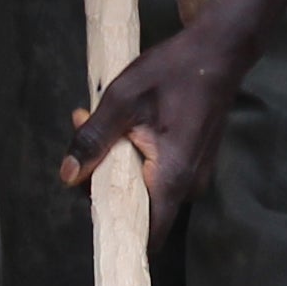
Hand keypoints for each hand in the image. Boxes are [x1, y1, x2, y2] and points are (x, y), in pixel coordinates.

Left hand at [70, 26, 243, 236]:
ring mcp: (195, 175)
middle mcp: (189, 186)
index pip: (145, 234)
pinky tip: (124, 125)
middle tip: (83, 131)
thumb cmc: (172, 72)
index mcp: (172, 177)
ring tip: (97, 121)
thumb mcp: (122, 100)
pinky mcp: (195, 163)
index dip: (113, 226)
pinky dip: (135, 158)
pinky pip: (159, 175)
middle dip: (103, 180)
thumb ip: (93, 140)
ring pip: (146, 190)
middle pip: (138, 209)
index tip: (88, 194)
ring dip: (116, 165)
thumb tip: (67, 175)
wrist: (218, 51)